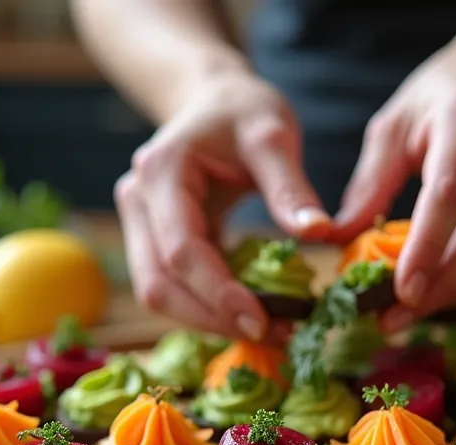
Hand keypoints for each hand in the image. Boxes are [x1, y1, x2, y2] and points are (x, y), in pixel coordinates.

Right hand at [115, 71, 331, 340]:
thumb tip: (318, 233)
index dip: (218, 293)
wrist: (214, 99)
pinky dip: (206, 306)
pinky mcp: (153, 239)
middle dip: (211, 319)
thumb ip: (291, 185)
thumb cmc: (243, 111)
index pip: (181, 250)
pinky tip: (249, 313)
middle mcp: (137, 200)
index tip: (263, 322)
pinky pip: (172, 285)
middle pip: (158, 283)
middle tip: (273, 335)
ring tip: (267, 330)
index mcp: (161, 172)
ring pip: (158, 293)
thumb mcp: (273, 135)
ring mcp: (139, 222)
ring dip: (207, 320)